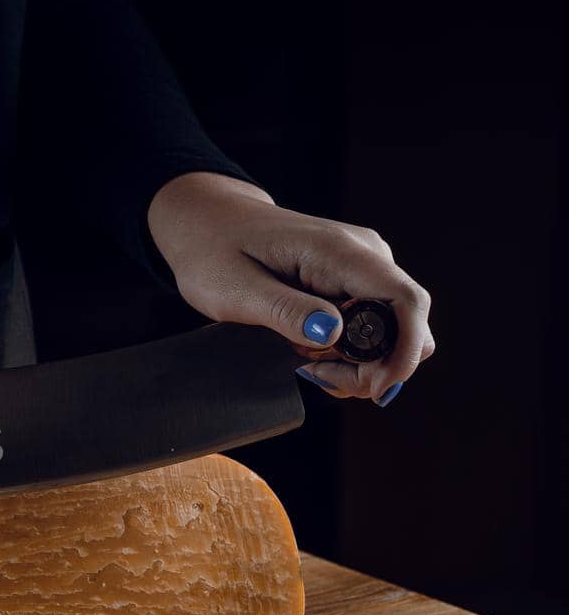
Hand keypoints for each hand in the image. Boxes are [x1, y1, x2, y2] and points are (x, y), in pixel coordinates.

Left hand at [147, 172, 433, 405]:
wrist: (208, 225)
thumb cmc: (214, 252)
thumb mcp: (236, 290)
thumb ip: (285, 311)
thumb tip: (333, 334)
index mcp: (338, 250)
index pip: (405, 300)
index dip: (405, 351)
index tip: (378, 389)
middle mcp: (364, 255)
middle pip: (405, 325)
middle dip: (372, 366)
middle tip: (313, 372)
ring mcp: (362, 267)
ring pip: (389, 332)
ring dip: (352, 361)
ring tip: (298, 355)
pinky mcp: (353, 280)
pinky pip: (369, 326)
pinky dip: (344, 350)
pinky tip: (305, 347)